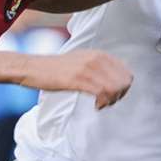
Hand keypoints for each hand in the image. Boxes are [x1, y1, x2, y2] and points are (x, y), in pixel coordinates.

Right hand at [17, 49, 133, 108]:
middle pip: (124, 81)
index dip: (123, 88)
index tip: (113, 96)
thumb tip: (114, 81)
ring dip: (110, 101)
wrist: (34, 67)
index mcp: (99, 54)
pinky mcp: (78, 78)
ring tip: (101, 105)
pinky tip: (95, 106)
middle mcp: (96, 58)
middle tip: (107, 102)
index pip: (126, 72)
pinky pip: (101, 92)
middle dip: (119, 96)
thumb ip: (97, 66)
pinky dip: (102, 103)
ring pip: (114, 88)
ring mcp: (87, 68)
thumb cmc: (56, 69)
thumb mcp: (81, 61)